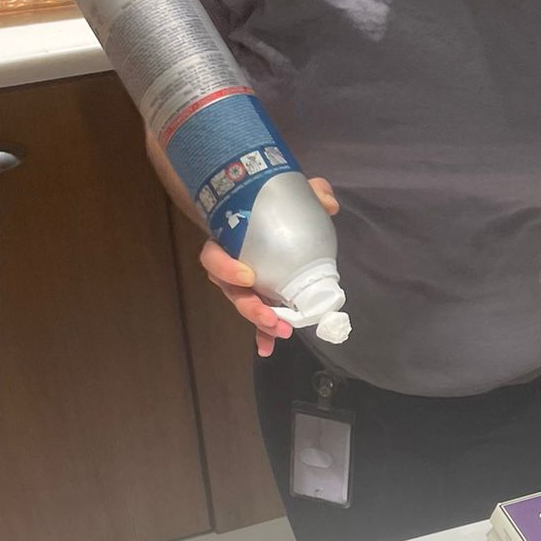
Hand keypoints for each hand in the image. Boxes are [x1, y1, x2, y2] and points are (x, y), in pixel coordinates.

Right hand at [201, 178, 339, 357]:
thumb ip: (308, 191)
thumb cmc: (271, 204)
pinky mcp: (258, 294)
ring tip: (280, 332)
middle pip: (230, 291)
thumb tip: (328, 202)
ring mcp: (243, 284)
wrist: (263, 211)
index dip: (225, 268)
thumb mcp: (288, 192)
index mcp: (228, 240)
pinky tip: (268, 349)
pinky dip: (263, 334)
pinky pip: (257, 316)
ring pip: (244, 306)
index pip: (213, 256)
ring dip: (260, 323)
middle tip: (270, 317)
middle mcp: (230, 265)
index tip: (248, 276)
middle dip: (250, 308)